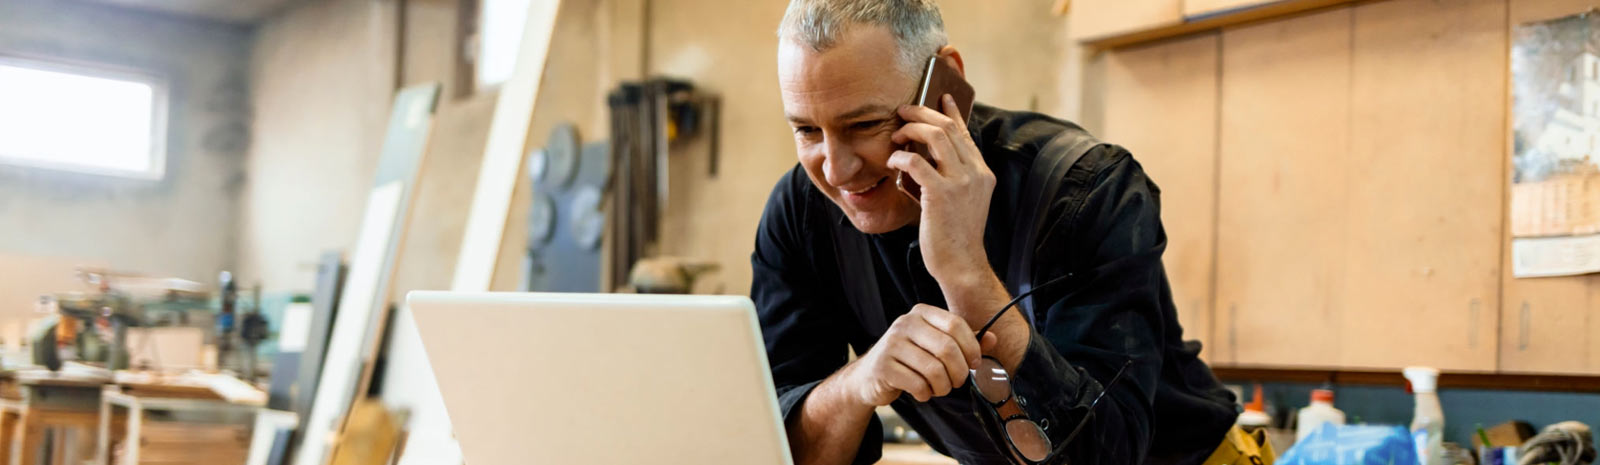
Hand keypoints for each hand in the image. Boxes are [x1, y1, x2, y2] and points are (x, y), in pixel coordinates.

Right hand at [838, 304, 998, 405]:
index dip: (971, 347)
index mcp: (921, 313)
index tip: (974, 363)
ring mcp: (891, 344)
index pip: (956, 324)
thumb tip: (992, 338)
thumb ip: (964, 341)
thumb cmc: (910, 359)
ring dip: (943, 386)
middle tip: (957, 381)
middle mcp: (905, 323)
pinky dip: (925, 393)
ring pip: (934, 370)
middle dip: (959, 371)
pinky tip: (921, 392)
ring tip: (939, 388)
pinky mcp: (884, 367)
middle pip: (947, 348)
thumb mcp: (936, 345)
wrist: (871, 375)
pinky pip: (918, 384)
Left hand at [888, 94, 996, 289]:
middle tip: (903, 110)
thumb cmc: (954, 236)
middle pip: (948, 127)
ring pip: (936, 136)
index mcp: (982, 173)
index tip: (939, 96)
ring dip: (911, 129)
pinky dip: (901, 156)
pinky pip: (916, 162)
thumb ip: (949, 178)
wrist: (962, 265)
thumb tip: (922, 157)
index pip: (965, 133)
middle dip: (923, 112)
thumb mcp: (960, 202)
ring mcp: (961, 182)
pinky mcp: (941, 194)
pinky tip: (892, 161)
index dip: (951, 112)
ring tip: (895, 133)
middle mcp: (975, 173)